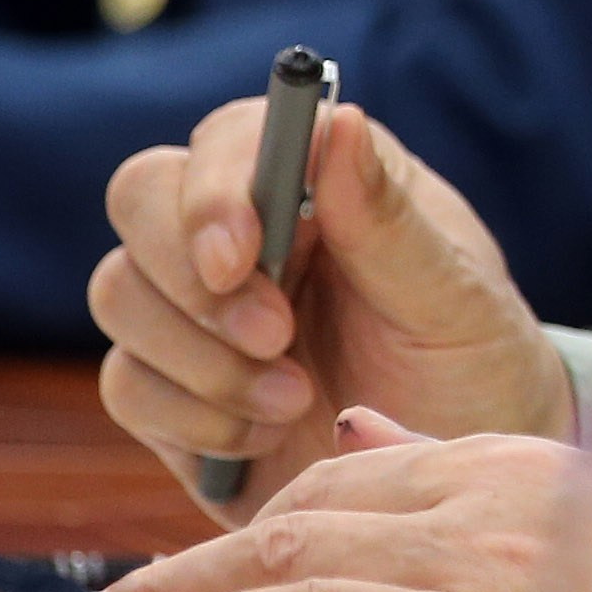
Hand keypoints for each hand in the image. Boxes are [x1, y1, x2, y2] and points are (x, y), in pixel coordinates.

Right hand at [93, 101, 571, 518]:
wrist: (456, 471)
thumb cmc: (472, 360)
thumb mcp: (452, 296)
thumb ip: (385, 218)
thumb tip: (337, 119)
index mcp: (321, 178)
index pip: (228, 138)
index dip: (214, 190)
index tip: (239, 258)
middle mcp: (246, 227)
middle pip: (141, 197)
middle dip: (192, 276)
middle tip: (276, 338)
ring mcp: (196, 307)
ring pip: (120, 292)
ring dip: (201, 358)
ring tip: (296, 399)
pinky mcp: (169, 388)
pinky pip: (127, 384)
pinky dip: (190, 417)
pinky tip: (266, 434)